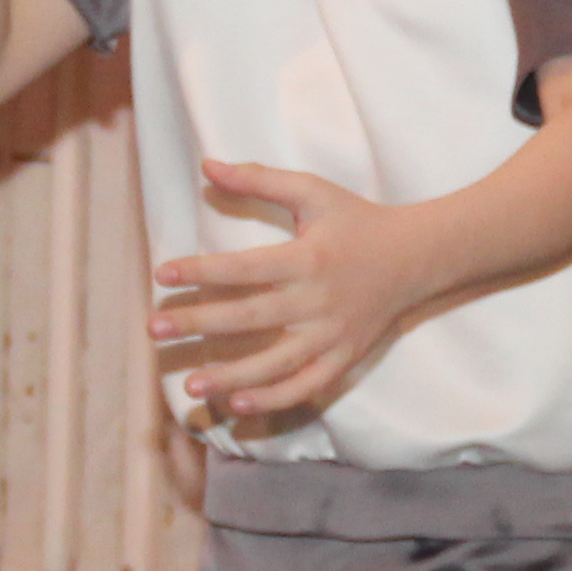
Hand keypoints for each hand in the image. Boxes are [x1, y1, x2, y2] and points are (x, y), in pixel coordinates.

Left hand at [153, 161, 431, 420]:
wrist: (416, 257)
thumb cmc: (356, 221)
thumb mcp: (312, 192)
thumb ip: (258, 179)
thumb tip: (206, 166)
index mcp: (306, 258)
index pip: (243, 268)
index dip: (199, 272)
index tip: (161, 273)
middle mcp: (318, 301)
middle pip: (250, 318)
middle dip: (198, 324)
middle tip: (154, 328)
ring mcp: (332, 335)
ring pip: (276, 364)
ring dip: (232, 377)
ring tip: (191, 384)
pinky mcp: (343, 358)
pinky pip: (306, 387)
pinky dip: (273, 399)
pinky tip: (238, 405)